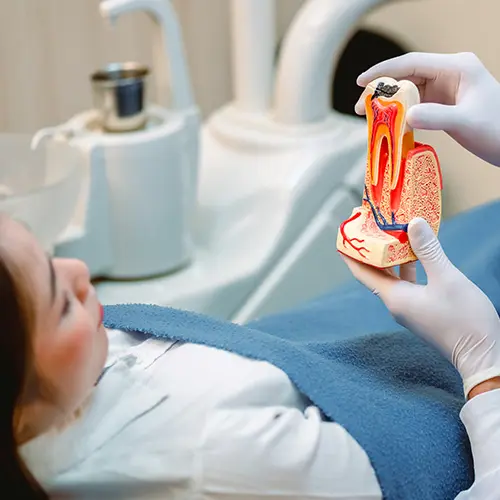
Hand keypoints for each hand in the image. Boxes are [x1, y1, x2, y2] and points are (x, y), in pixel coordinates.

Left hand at [342, 218, 499, 396]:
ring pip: (392, 277)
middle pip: (375, 272)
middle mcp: (396, 303)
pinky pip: (406, 283)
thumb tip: (413, 223)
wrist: (483, 356)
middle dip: (370, 250)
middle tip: (368, 226)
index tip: (344, 233)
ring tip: (391, 234)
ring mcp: (409, 308)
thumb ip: (429, 250)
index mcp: (394, 297)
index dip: (351, 252)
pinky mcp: (421, 310)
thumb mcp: (447, 279)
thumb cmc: (465, 320)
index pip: (362, 271)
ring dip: (390, 257)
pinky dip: (407, 267)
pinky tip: (416, 255)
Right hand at [355, 52, 499, 166]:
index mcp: (457, 67)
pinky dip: (402, 115)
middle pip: (406, 76)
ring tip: (371, 119)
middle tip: (361, 108)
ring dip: (390, 105)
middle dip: (382, 91)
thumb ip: (436, 118)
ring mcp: (447, 89)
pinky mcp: (445, 104)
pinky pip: (416, 105)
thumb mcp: (466, 123)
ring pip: (409, 92)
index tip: (361, 83)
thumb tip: (406, 117)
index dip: (384, 71)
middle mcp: (449, 73)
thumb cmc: (497, 129)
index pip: (412, 62)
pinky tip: (390, 126)